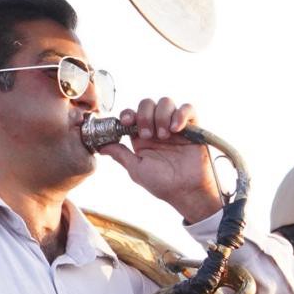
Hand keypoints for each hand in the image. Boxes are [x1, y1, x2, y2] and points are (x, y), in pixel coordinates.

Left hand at [97, 97, 221, 223]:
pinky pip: (188, 109)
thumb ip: (120, 154)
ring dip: (161, 116)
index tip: (126, 122)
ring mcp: (175, 126)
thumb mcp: (136, 169)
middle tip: (147, 135)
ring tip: (164, 136)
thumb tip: (101, 146)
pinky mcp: (192, 127)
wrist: (187, 191)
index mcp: (142, 136)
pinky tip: (176, 129)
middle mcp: (157, 128)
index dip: (128, 114)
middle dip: (144, 115)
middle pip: (148, 103)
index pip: (132, 114)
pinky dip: (180, 114)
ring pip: (166, 102)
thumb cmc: (162, 184)